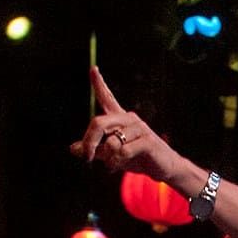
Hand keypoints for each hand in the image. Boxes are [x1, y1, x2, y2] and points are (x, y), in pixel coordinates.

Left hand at [68, 67, 181, 182]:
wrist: (165, 168)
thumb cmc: (138, 158)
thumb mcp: (111, 155)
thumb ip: (94, 151)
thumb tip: (73, 149)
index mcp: (120, 119)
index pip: (107, 98)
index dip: (98, 83)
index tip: (93, 68)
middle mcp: (129, 118)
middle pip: (98, 123)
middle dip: (89, 143)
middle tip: (88, 158)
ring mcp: (140, 128)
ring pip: (111, 142)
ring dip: (108, 158)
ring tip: (114, 164)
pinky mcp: (148, 141)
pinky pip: (123, 151)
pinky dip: (119, 161)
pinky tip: (124, 162)